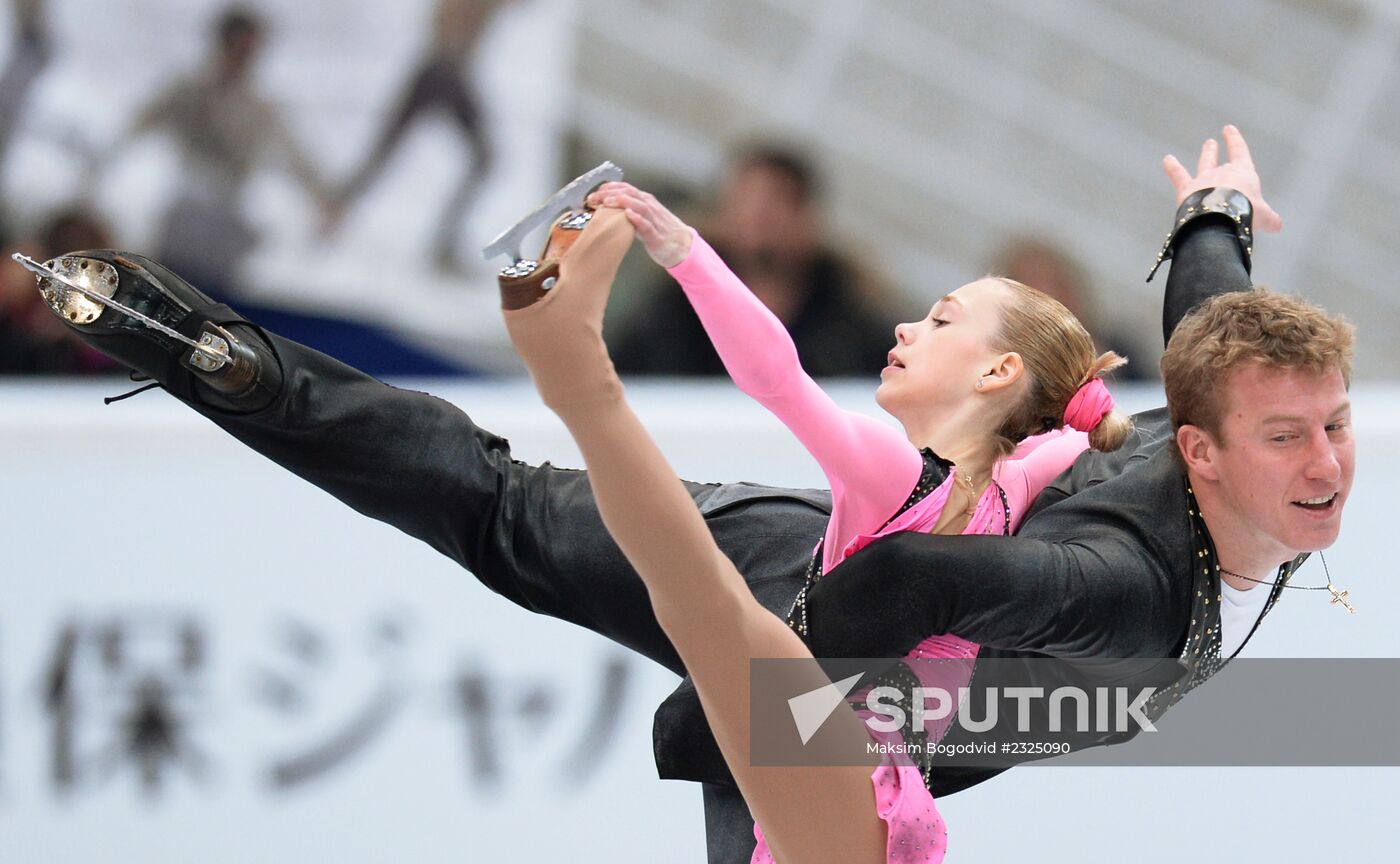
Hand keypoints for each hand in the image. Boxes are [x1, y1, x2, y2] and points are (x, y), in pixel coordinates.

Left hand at [586, 181, 691, 267]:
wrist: (682, 246)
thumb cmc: (660, 232)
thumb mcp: (643, 217)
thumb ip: (629, 211)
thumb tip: (608, 208)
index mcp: (645, 201)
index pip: (625, 188)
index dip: (609, 188)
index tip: (594, 192)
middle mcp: (649, 206)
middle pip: (629, 193)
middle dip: (609, 193)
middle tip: (593, 198)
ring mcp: (654, 220)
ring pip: (638, 205)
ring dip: (621, 202)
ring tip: (606, 202)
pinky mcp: (657, 235)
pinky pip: (647, 225)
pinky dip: (637, 218)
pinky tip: (628, 215)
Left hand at [1162, 125, 1282, 232]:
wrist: (1221, 218)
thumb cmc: (1245, 213)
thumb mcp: (1263, 217)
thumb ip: (1269, 219)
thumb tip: (1277, 226)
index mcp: (1243, 175)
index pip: (1240, 153)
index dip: (1235, 141)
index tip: (1229, 130)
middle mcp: (1222, 173)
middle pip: (1219, 161)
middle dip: (1214, 152)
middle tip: (1210, 143)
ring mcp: (1203, 180)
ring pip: (1204, 164)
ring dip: (1205, 155)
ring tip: (1205, 145)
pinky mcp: (1187, 189)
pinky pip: (1178, 175)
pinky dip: (1172, 167)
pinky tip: (1166, 160)